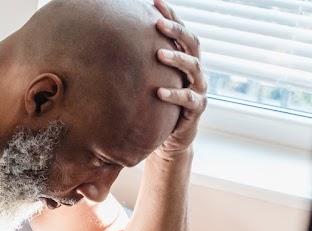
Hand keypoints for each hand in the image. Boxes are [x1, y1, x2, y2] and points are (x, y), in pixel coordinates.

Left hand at [153, 0, 205, 156]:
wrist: (172, 136)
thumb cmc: (157, 104)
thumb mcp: (151, 81)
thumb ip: (141, 63)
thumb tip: (112, 43)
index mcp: (185, 59)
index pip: (181, 32)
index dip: (171, 16)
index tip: (155, 2)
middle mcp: (195, 70)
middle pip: (192, 44)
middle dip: (176, 31)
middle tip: (158, 23)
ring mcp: (198, 89)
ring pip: (193, 68)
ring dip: (176, 59)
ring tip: (158, 54)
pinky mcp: (196, 109)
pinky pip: (188, 100)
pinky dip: (174, 95)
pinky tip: (159, 92)